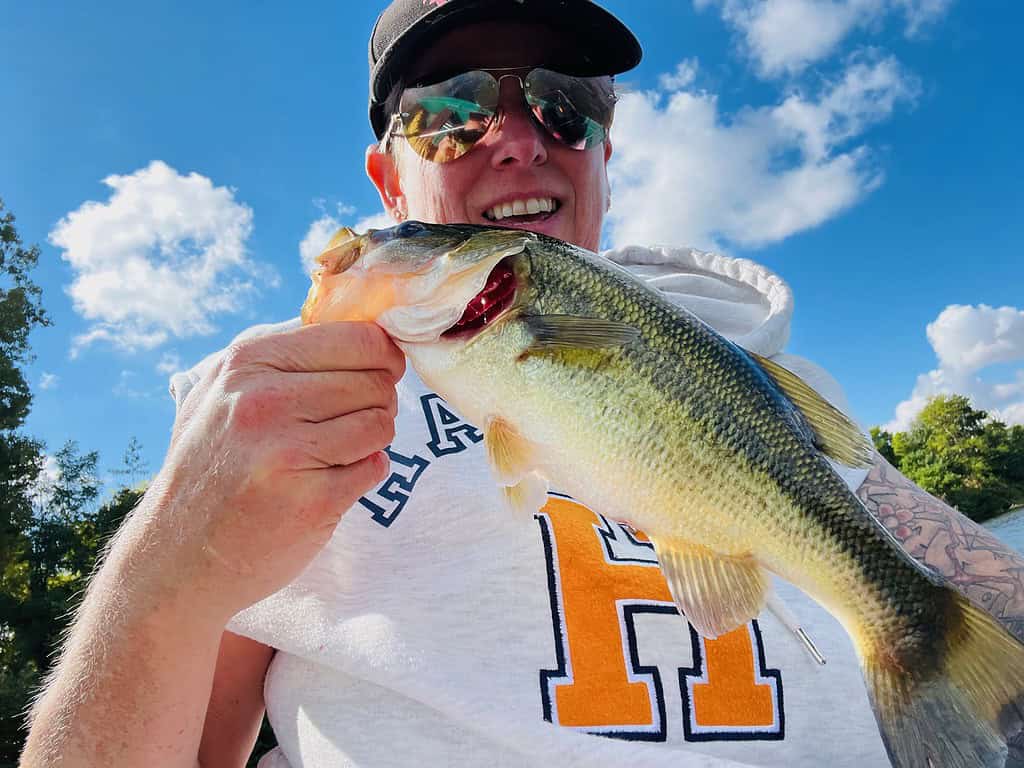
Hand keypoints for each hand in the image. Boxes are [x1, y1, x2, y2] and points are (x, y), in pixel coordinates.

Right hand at [113, 321, 402, 622]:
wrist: (177, 558)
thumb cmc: (210, 466)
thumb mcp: (221, 391)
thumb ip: (281, 354)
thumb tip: (360, 325)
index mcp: (247, 361)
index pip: (357, 337)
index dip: (381, 355)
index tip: (376, 371)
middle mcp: (264, 400)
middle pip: (376, 380)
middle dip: (378, 400)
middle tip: (348, 422)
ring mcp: (288, 452)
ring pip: (381, 423)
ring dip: (372, 439)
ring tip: (335, 453)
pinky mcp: (313, 500)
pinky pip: (375, 467)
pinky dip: (364, 474)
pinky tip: (328, 483)